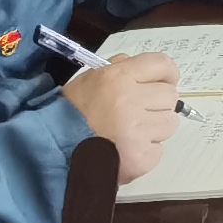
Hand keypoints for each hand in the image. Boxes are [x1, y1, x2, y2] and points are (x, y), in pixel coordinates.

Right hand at [65, 52, 183, 180]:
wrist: (53, 153)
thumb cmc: (71, 114)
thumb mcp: (89, 80)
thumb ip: (120, 70)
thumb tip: (149, 72)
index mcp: (118, 78)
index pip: (161, 65)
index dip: (166, 73)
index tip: (163, 82)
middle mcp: (131, 101)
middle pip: (169, 96)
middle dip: (157, 104)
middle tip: (137, 113)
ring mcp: (138, 132)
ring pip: (169, 123)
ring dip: (154, 128)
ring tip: (129, 133)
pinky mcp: (141, 158)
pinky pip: (158, 150)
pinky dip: (146, 151)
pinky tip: (125, 151)